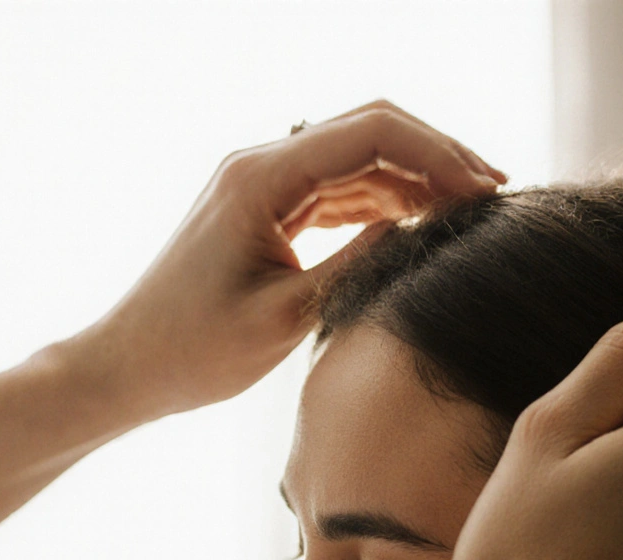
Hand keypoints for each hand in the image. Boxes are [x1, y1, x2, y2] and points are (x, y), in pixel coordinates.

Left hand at [62, 100, 505, 421]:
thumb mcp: (287, 316)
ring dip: (417, 177)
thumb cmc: (193, 350)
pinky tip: (425, 222)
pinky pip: (341, 188)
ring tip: (471, 209)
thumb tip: (417, 228)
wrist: (128, 367)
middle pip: (370, 130)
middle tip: (494, 190)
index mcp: (260, 178)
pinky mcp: (270, 209)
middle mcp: (262, 165)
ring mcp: (266, 184)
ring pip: (360, 158)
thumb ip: (356, 264)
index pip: (369, 133)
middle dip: (436, 154)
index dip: (436, 153)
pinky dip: (387, 200)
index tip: (484, 190)